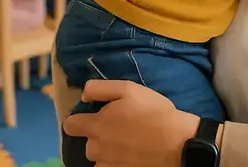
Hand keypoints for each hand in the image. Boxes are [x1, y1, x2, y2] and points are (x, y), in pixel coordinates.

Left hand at [62, 80, 198, 166]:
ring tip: (126, 146)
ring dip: (106, 153)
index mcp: (96, 125)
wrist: (177, 143)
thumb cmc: (154, 113)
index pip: (70, 125)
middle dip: (98, 137)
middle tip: (118, 131)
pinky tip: (130, 157)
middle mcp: (96, 148)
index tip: (91, 118)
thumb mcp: (129, 89)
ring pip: (98, 159)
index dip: (78, 120)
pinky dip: (115, 163)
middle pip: (87, 144)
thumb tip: (83, 95)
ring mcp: (107, 165)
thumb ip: (101, 89)